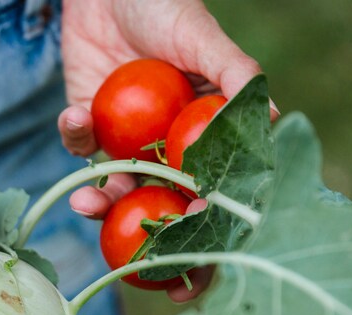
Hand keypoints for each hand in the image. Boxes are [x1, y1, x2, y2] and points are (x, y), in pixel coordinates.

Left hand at [59, 0, 272, 218]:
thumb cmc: (164, 5)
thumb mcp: (202, 37)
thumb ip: (235, 74)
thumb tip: (277, 117)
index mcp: (202, 131)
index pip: (210, 184)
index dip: (207, 217)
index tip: (199, 235)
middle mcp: (165, 144)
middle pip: (161, 201)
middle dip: (149, 233)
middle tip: (141, 252)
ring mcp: (125, 138)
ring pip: (115, 186)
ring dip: (98, 202)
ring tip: (85, 202)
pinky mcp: (88, 123)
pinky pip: (78, 145)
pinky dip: (74, 135)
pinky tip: (75, 114)